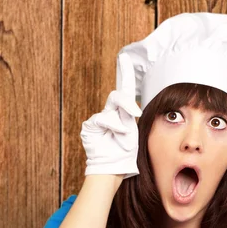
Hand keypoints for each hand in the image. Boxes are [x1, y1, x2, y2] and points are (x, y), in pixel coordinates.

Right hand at [80, 52, 141, 178]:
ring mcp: (99, 119)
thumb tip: (136, 108)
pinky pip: (103, 118)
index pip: (126, 91)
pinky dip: (113, 125)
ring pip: (113, 105)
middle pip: (119, 93)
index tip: (125, 57)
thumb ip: (132, 118)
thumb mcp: (135, 134)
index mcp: (123, 115)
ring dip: (122, 120)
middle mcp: (111, 113)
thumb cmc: (125, 155)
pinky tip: (117, 133)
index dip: (125, 73)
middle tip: (132, 95)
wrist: (112, 170)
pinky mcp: (90, 126)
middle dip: (126, 91)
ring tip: (125, 134)